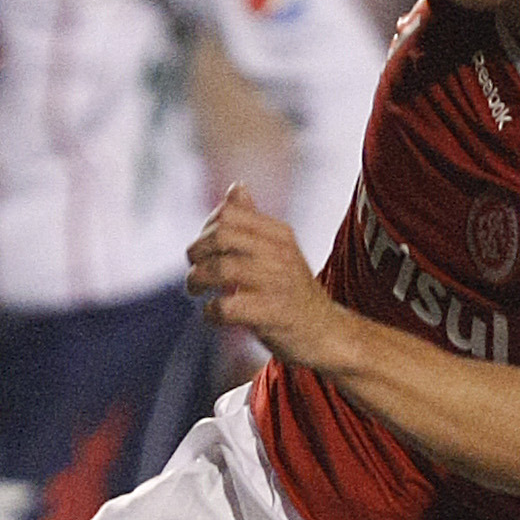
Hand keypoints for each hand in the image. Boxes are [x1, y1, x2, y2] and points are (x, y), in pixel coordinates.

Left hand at [186, 186, 348, 367]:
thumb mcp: (280, 250)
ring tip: (196, 291)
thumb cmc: (293, 292)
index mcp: (279, 233)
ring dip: (197, 280)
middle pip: (221, 236)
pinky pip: (227, 307)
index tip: (204, 249)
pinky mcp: (272, 314)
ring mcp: (277, 283)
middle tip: (194, 270)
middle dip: (196, 253)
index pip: (229, 213)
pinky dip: (211, 311)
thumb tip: (237, 187)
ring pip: (221, 269)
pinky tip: (213, 315)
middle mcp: (279, 253)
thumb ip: (254, 222)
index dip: (206, 228)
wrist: (326, 332)